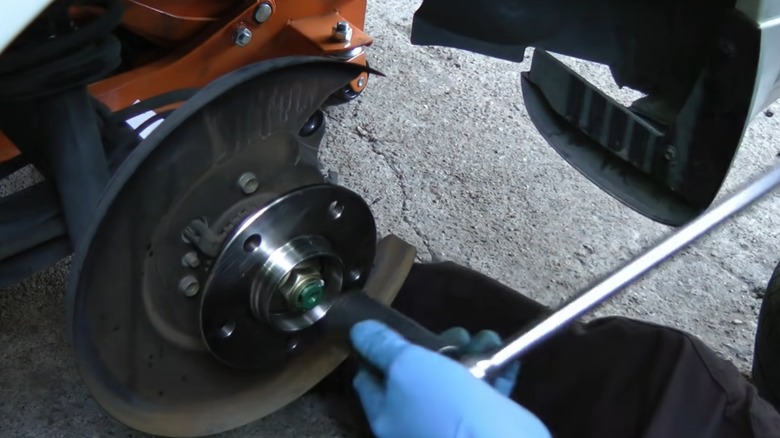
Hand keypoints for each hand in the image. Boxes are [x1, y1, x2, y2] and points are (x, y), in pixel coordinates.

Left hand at [350, 320, 550, 437]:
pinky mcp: (482, 426)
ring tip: (486, 338)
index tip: (393, 328)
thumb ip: (382, 347)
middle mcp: (414, 424)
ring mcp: (449, 427)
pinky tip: (506, 354)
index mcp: (387, 414)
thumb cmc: (443, 406)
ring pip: (455, 381)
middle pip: (417, 377)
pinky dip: (496, 370)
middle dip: (437, 347)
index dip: (377, 352)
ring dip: (472, 353)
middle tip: (456, 333)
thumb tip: (358, 330)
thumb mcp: (406, 368)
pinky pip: (487, 391)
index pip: (369, 380)